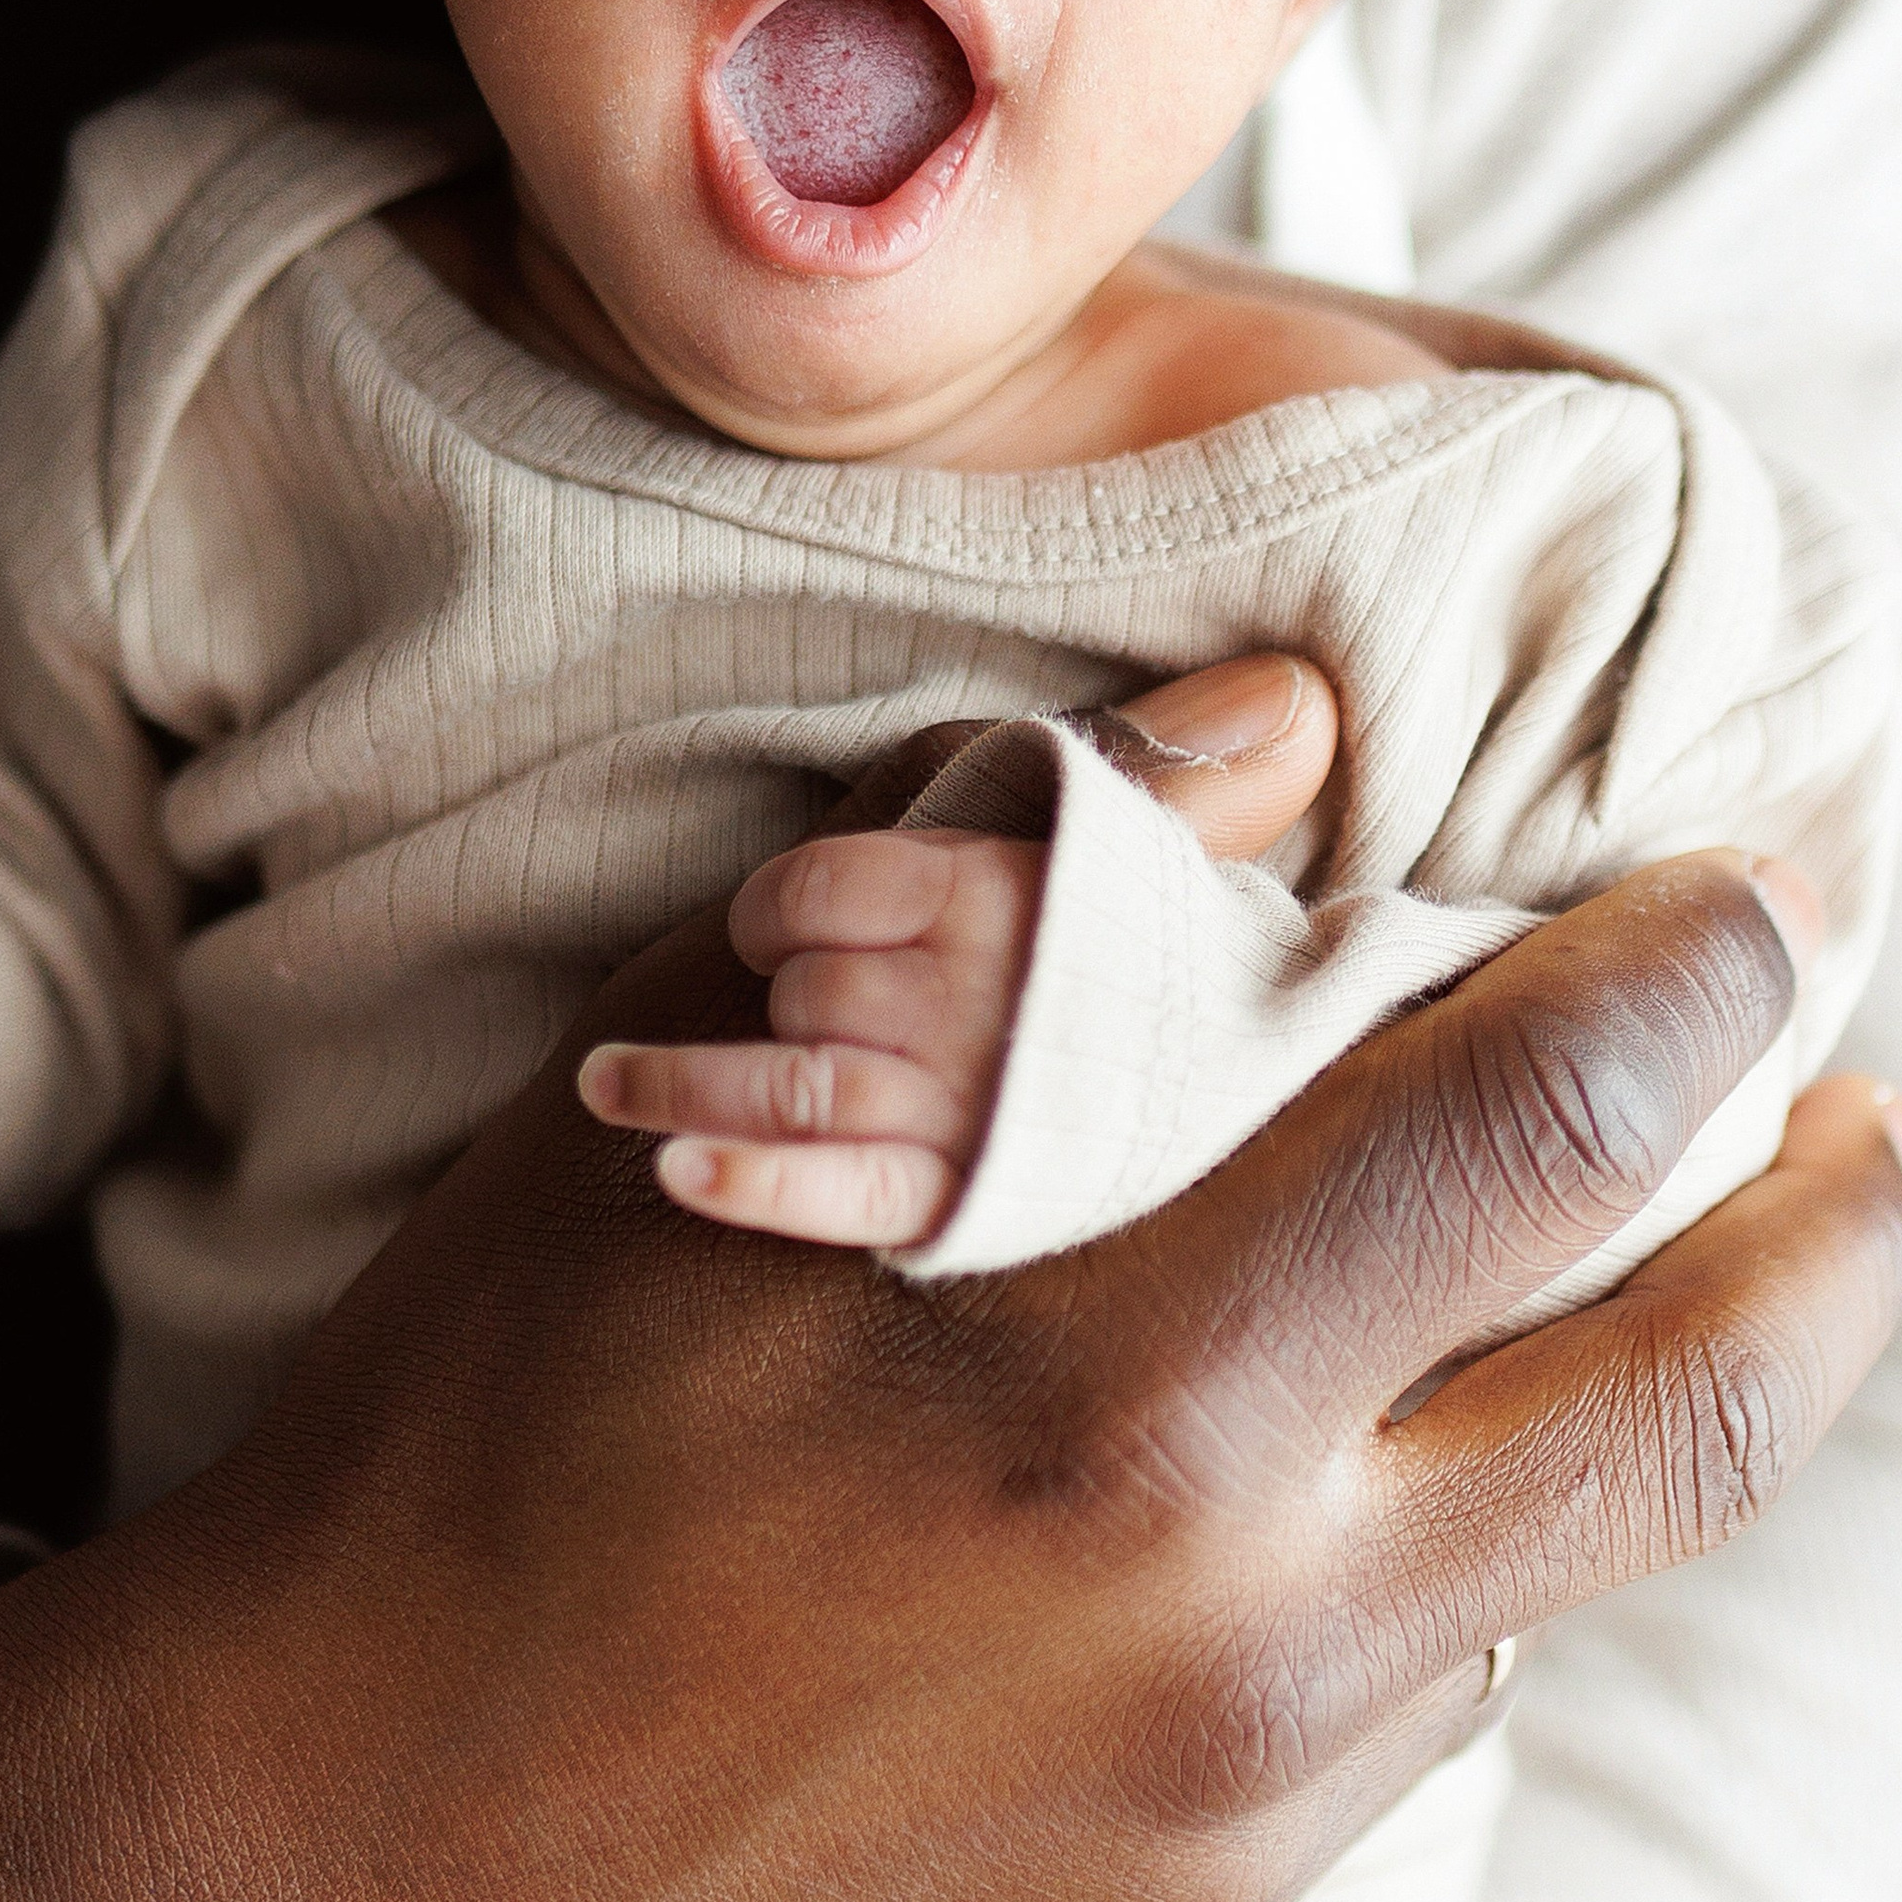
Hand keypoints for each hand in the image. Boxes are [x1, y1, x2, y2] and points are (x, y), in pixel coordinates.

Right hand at [0, 657, 1901, 1901]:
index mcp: (1120, 1409)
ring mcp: (1250, 1827)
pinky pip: (1434, 1689)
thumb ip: (1010, 908)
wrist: (353, 1875)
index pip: (1543, 1138)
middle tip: (1854, 1097)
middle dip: (1833, 1224)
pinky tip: (1365, 1429)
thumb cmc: (488, 1441)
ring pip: (1569, 1562)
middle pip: (1696, 1413)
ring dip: (1635, 1379)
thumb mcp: (700, 1125)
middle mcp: (1247, 1649)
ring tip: (1613, 1237)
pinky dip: (1466, 1524)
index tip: (1766, 884)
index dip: (1702, 970)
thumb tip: (1275, 732)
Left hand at [580, 655, 1328, 1245]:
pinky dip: (751, 1186)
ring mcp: (959, 1108)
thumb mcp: (1166, 865)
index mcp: (1006, 900)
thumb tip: (1285, 694)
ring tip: (608, 1090)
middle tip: (764, 1017)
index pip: (824, 885)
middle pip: (803, 988)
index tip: (768, 925)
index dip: (778, 907)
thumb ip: (1146, 769)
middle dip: (773, 1002)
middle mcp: (970, 1000)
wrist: (1293, 1143)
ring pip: (789, 1087)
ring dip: (681, 1089)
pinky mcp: (959, 1207)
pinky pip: (834, 1197)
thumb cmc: (1194, 984)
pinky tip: (679, 1175)